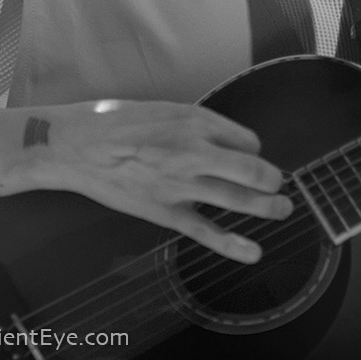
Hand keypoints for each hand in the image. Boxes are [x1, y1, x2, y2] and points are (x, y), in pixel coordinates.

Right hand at [37, 100, 292, 263]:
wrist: (77, 145)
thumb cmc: (118, 122)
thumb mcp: (167, 109)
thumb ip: (197, 126)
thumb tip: (223, 142)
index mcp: (196, 121)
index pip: (248, 141)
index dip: (254, 151)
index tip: (249, 158)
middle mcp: (195, 151)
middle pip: (253, 170)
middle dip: (273, 180)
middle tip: (278, 185)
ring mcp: (181, 184)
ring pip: (239, 199)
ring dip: (268, 207)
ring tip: (283, 210)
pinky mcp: (165, 211)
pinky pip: (206, 230)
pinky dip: (233, 244)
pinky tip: (253, 252)